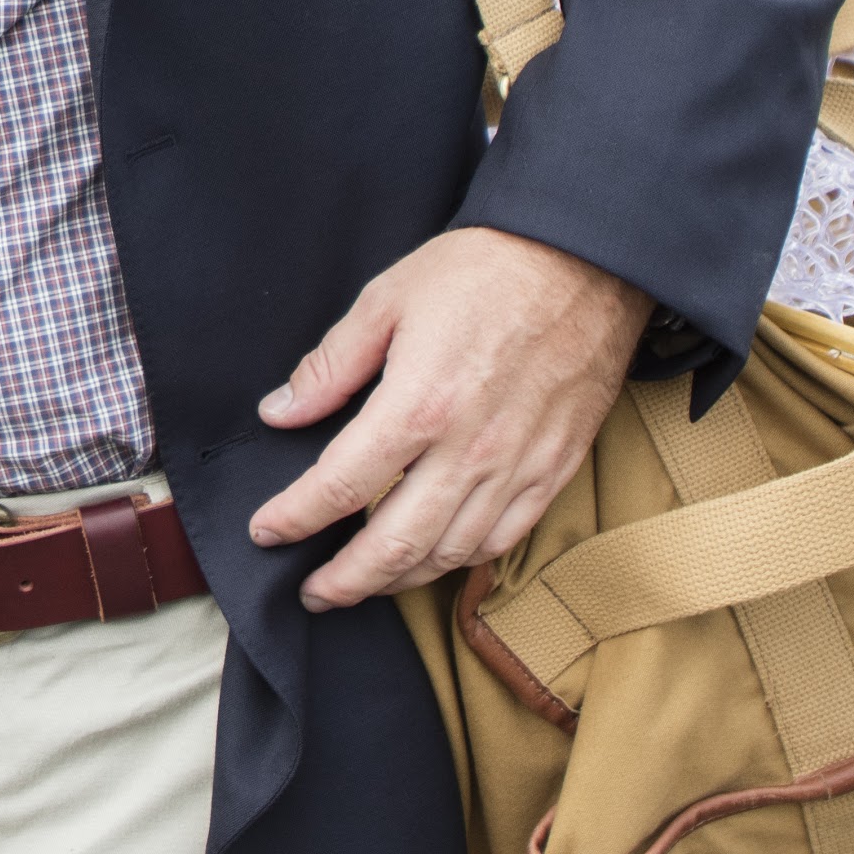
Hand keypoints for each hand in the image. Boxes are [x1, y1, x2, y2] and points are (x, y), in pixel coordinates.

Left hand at [248, 227, 648, 608]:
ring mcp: (516, 466)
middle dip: (344, 581)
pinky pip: (502, 539)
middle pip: (395, 544)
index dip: (294, 519)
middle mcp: (469, 449)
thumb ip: (330, 365)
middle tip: (314, 592)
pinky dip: (459, 561)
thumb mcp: (388, 298)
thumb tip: (281, 413)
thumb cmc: (485, 270)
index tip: (268, 531)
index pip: (340, 487)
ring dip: (399, 580)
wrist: (585, 261)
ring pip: (449, 553)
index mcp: (418, 404)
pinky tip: (434, 557)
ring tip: (366, 582)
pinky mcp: (553, 469)